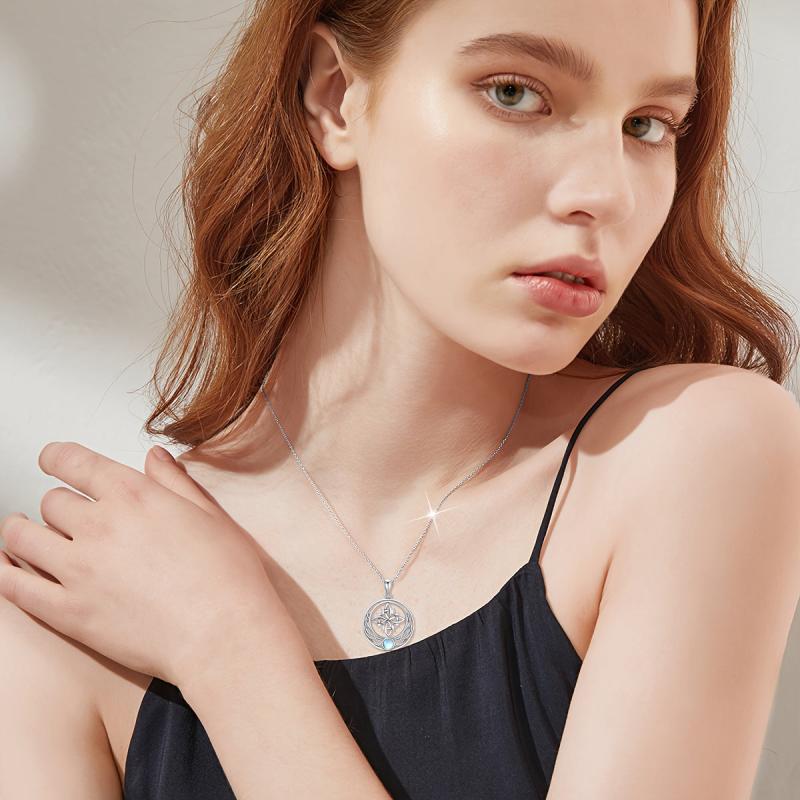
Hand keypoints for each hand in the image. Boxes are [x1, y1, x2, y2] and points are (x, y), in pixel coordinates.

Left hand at [0, 442, 293, 686]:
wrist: (222, 634)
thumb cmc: (227, 578)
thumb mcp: (210, 515)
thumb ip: (175, 482)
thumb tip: (154, 457)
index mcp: (135, 496)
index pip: (75, 462)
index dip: (56, 456)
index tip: (52, 458)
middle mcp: (101, 526)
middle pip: (52, 501)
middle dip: (58, 504)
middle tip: (66, 515)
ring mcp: (79, 570)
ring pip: (22, 537)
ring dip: (20, 532)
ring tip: (22, 534)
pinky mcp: (68, 613)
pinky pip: (16, 587)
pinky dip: (4, 573)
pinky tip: (6, 568)